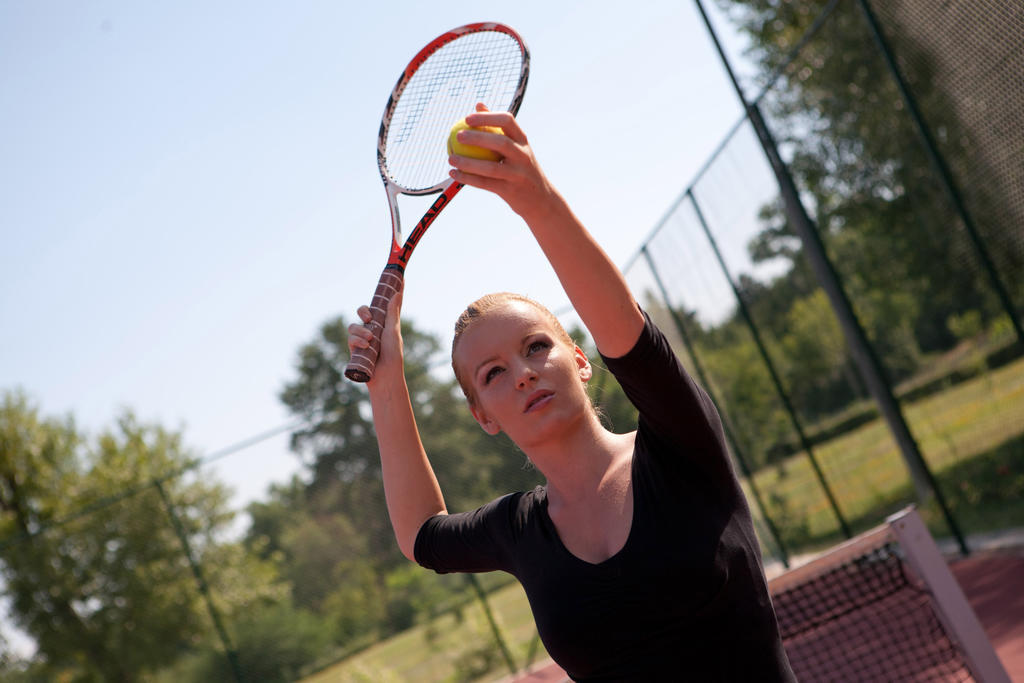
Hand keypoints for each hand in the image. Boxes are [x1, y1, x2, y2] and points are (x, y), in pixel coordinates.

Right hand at [347, 289, 404, 385]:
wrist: (385, 376)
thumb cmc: (392, 355)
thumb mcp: (393, 331)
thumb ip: (392, 312)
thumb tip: (397, 292)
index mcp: (385, 323)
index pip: (384, 304)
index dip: (387, 292)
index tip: (395, 277)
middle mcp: (373, 328)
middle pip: (362, 311)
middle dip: (362, 311)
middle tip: (369, 316)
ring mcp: (362, 338)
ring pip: (354, 325)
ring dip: (361, 331)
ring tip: (371, 340)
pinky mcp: (354, 348)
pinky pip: (350, 337)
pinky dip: (358, 340)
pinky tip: (365, 346)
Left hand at [447, 103, 557, 223]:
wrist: (540, 199)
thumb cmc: (521, 167)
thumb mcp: (516, 146)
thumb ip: (498, 127)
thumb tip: (478, 105)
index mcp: (523, 140)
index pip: (507, 121)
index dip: (487, 117)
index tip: (467, 118)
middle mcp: (523, 155)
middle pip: (500, 143)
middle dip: (477, 138)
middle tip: (457, 136)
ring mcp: (518, 174)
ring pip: (490, 167)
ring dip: (468, 163)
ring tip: (451, 158)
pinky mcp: (510, 191)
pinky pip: (485, 184)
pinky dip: (468, 179)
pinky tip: (454, 174)